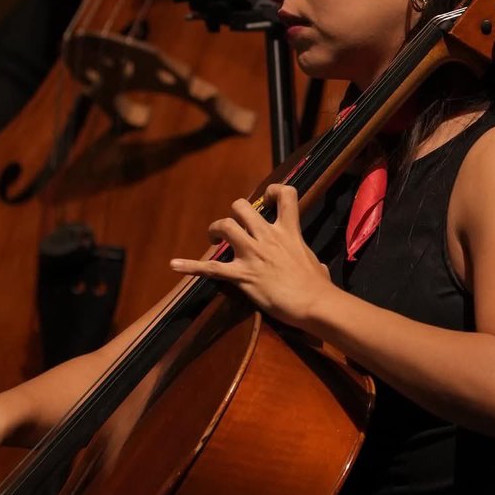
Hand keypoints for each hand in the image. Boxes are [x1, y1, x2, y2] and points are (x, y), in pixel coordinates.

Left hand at [170, 185, 335, 328]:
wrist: (314, 303)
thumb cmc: (319, 286)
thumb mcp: (316, 263)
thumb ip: (309, 258)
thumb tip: (316, 268)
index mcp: (289, 230)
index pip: (285, 194)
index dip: (274, 191)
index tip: (268, 199)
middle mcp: (268, 236)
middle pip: (242, 207)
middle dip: (233, 213)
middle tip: (232, 228)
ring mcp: (252, 254)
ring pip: (225, 226)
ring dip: (215, 230)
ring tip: (213, 240)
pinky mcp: (242, 275)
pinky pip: (211, 269)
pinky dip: (190, 266)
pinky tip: (175, 265)